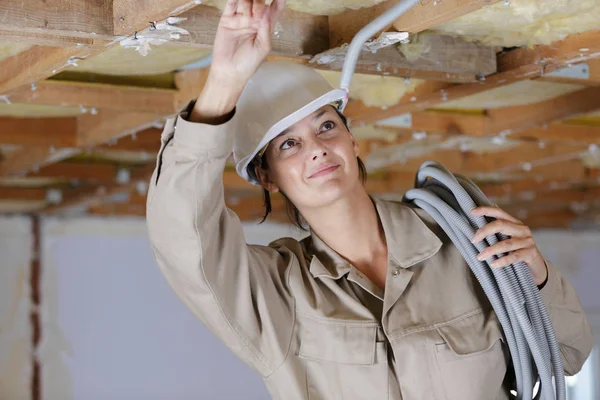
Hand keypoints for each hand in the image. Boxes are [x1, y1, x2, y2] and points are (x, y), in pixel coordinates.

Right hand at [191, 0, 284, 122]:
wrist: (229, 72)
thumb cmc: (248, 64)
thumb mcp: (263, 47)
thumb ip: (266, 28)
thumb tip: (267, 9)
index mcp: (266, 26)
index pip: (275, 8)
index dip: (278, 0)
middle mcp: (254, 20)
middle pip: (260, 2)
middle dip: (260, 4)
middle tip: (257, 16)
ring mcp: (240, 19)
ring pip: (246, 0)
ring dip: (248, 4)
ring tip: (248, 17)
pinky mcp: (227, 19)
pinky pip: (231, 4)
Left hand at [470, 206, 547, 285]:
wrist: (536, 266)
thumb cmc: (516, 250)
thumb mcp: (507, 238)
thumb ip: (496, 232)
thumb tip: (474, 227)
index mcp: (515, 223)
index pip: (499, 212)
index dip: (485, 210)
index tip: (472, 212)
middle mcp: (522, 229)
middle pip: (501, 225)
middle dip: (484, 231)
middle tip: (473, 240)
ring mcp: (528, 241)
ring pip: (506, 244)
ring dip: (491, 250)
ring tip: (480, 256)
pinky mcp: (531, 253)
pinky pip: (514, 257)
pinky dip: (502, 261)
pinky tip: (493, 264)